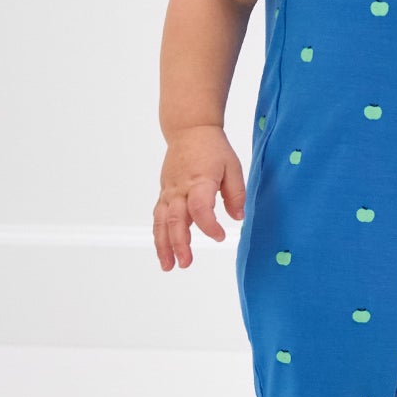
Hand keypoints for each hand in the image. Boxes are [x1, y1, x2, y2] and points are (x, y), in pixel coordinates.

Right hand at [154, 125, 245, 269]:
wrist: (189, 130)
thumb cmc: (213, 148)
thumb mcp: (233, 166)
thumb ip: (236, 193)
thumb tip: (238, 218)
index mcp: (200, 180)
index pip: (200, 207)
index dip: (209, 225)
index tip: (220, 237)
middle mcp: (180, 188)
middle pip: (175, 219)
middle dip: (179, 243)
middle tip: (186, 263)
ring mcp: (169, 191)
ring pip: (161, 221)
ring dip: (163, 245)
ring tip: (168, 265)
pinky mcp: (164, 193)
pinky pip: (158, 216)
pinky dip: (159, 234)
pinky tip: (163, 249)